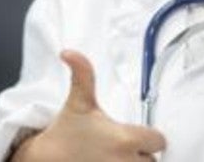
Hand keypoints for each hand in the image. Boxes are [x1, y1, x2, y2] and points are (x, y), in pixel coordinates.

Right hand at [10, 49, 166, 160]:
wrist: (45, 159)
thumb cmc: (65, 131)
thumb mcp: (78, 101)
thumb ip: (83, 73)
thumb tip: (69, 52)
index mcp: (125, 139)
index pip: (159, 141)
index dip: (149, 138)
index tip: (135, 137)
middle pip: (152, 161)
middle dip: (139, 155)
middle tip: (120, 149)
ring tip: (114, 159)